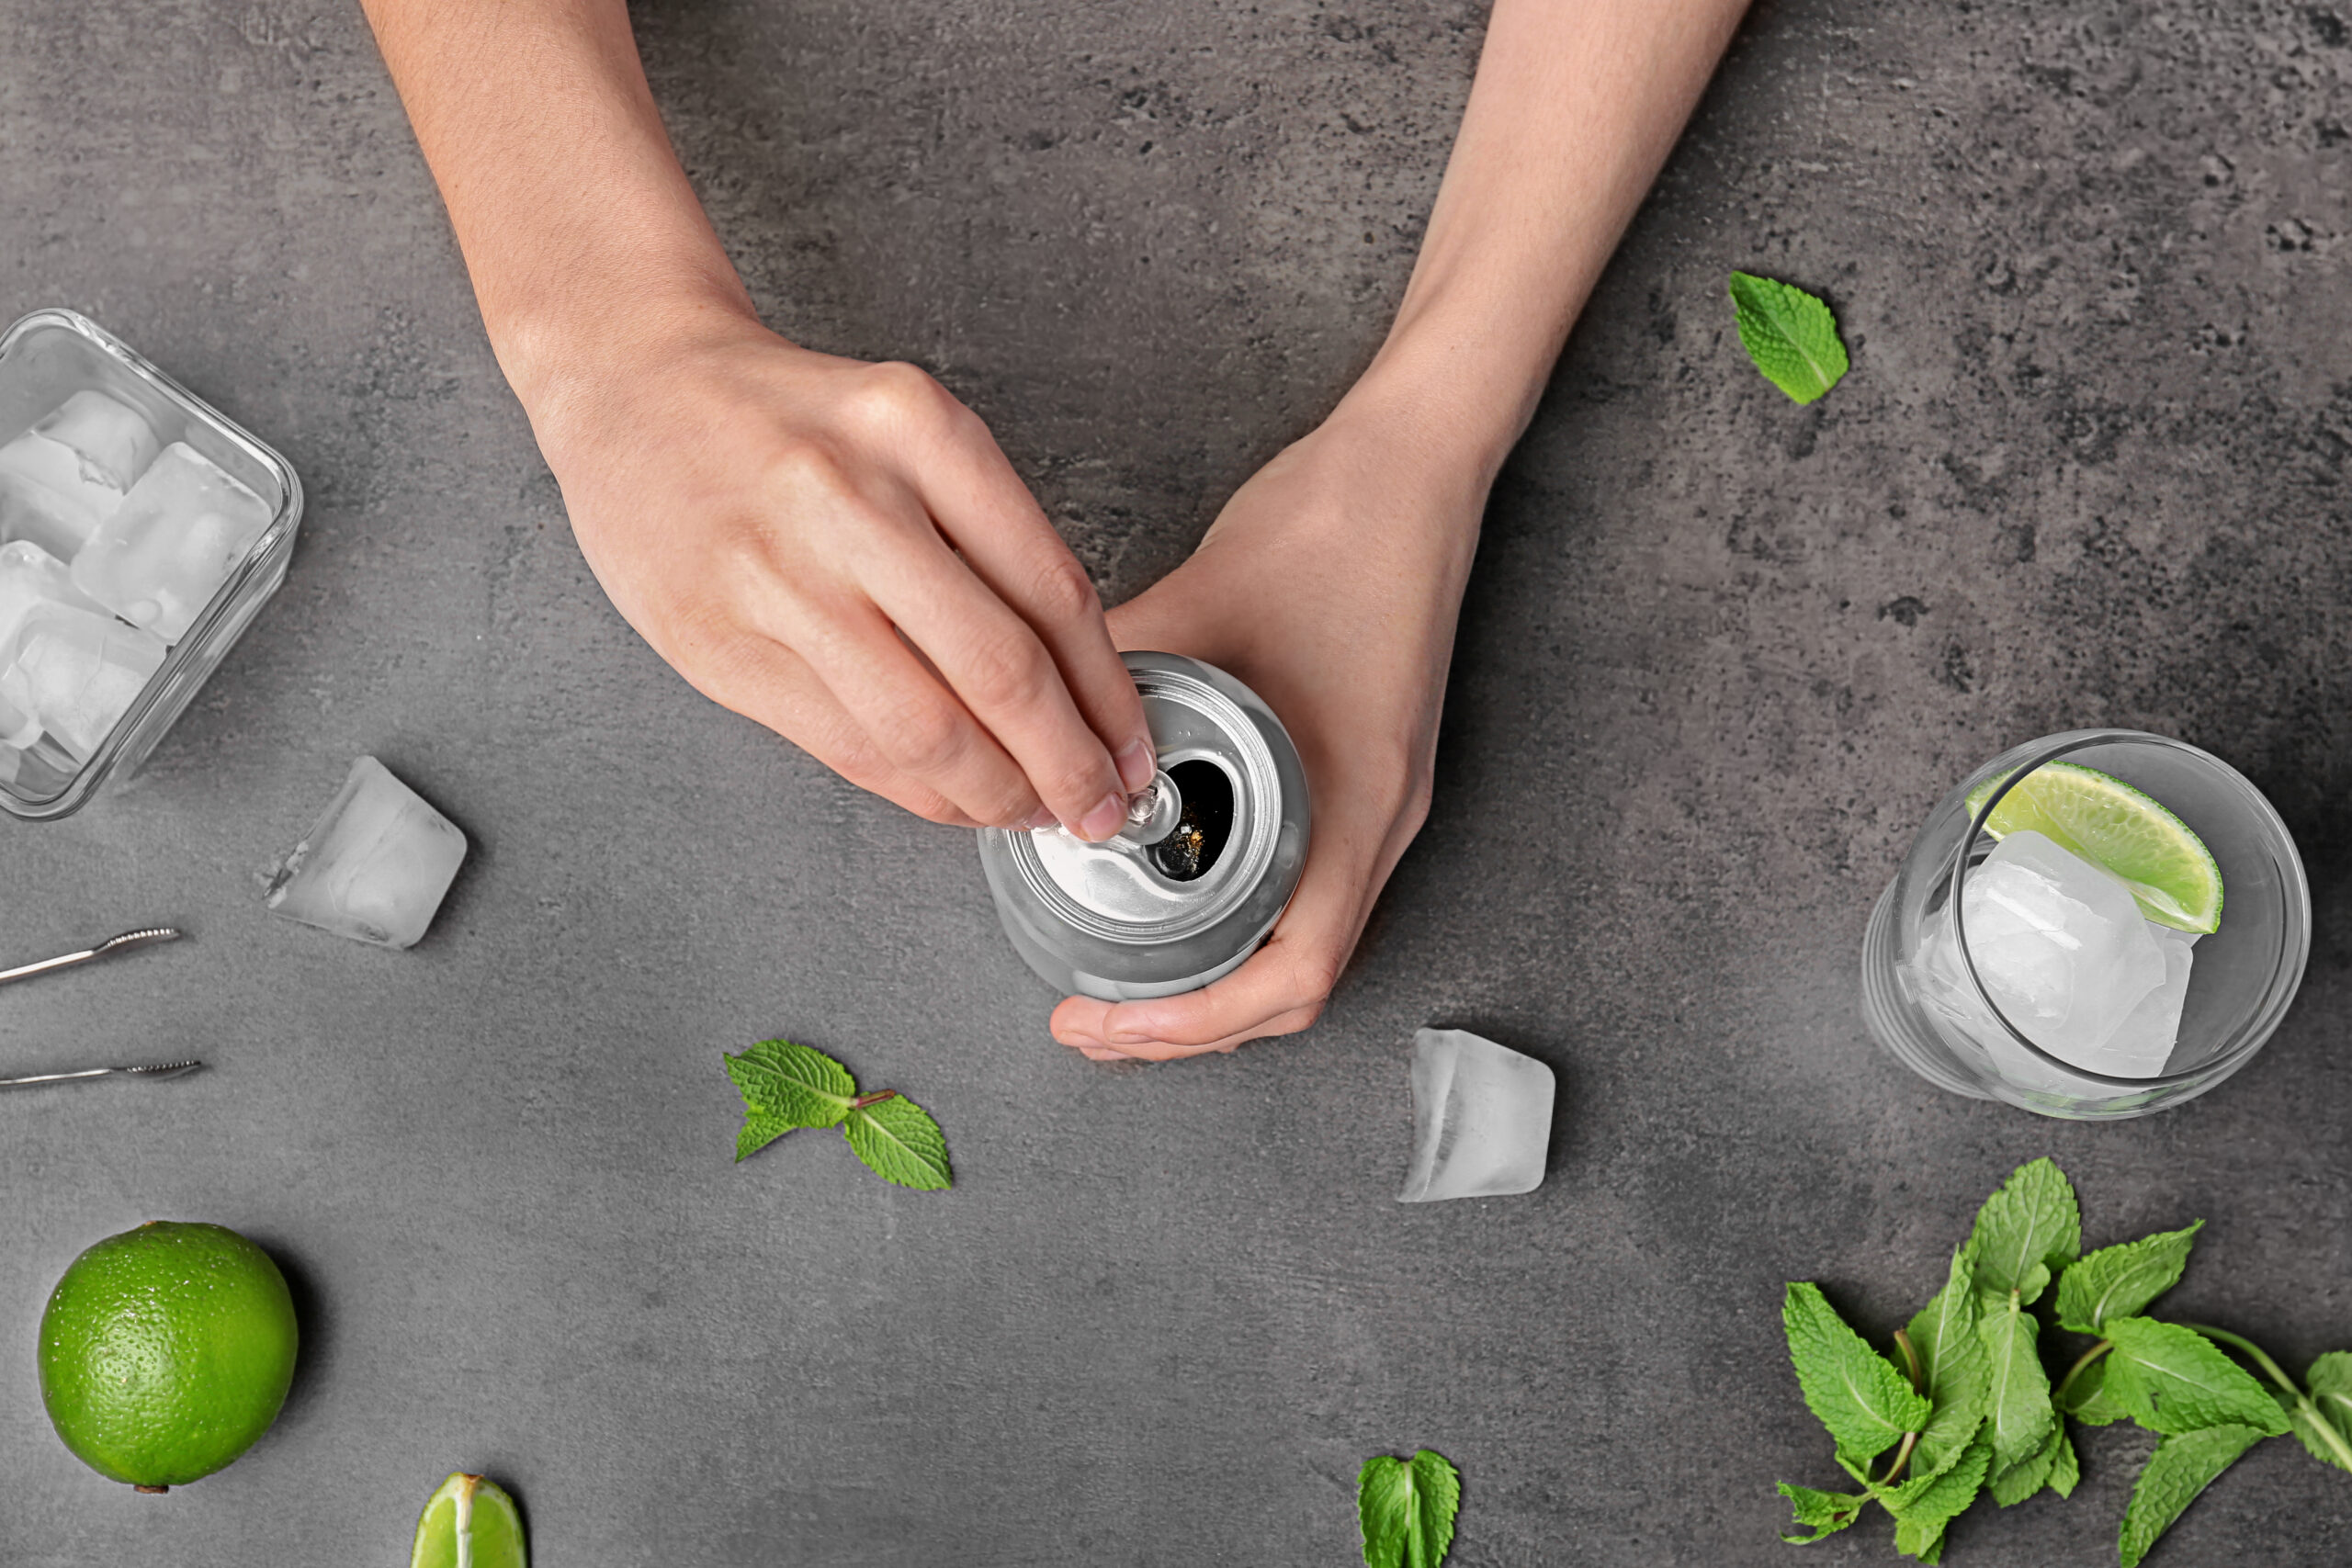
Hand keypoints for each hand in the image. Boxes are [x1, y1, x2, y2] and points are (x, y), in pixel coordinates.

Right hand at [533, 307, 1155, 834]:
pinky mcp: (721, 644)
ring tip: (1029, 811)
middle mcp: (850, 498)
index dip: (1109, 695)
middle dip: (1069, 764)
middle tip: (1101, 805)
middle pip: (1000, 671)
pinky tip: (953, 797)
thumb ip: (989, 536)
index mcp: (920, 430)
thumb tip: (1079, 682)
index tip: (1134, 747)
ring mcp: (777, 576)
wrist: (633, 385)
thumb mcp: (909, 429)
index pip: (1052, 592)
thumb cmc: (787, 418)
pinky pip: (847, 745)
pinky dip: (917, 790)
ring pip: (924, 727)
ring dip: (995, 794)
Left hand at [1048, 400, 1487, 1059]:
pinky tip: (1181, 902)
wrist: (1413, 467)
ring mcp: (1387, 801)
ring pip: (1305, 941)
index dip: (1193, 1023)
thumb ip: (1106, 679)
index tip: (1103, 1022)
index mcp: (1357, 799)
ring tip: (1127, 986)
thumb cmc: (1331, 528)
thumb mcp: (1197, 608)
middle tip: (1092, 1023)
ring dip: (1217, 979)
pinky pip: (1312, 887)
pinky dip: (1243, 921)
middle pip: (1297, 984)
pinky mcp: (1374, 775)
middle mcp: (1384, 819)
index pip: (1293, 975)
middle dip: (1189, 1023)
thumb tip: (1017, 724)